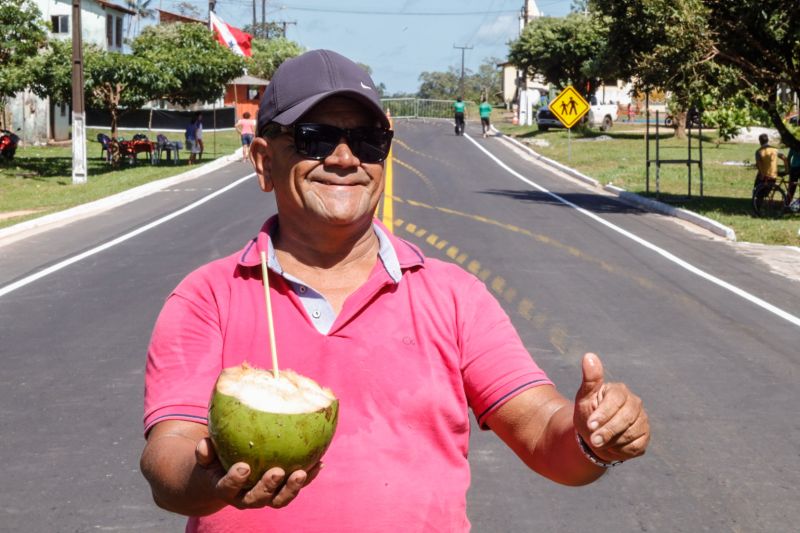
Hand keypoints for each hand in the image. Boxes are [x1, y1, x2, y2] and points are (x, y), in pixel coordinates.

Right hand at [195, 437, 321, 508]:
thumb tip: (203, 446)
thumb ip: (204, 449)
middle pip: (257, 499)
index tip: (243, 466)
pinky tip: (319, 462)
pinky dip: (308, 477)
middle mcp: (245, 497)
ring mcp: (265, 496)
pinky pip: (296, 486)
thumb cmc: (215, 458)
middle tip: (277, 471)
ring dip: (292, 488)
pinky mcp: (281, 491)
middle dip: (268, 487)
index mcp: (225, 488)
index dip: (235, 481)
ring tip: (302, 472)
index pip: (227, 489)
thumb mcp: (206, 452)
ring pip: (279, 499)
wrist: (226, 475)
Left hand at [573, 353, 649, 462]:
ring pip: (631, 433)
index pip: (616, 400)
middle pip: (626, 418)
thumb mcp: (584, 397)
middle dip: (607, 430)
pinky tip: (612, 446)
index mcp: (619, 390)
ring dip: (612, 441)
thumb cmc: (588, 412)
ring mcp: (642, 419)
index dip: (603, 414)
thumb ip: (590, 379)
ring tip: (599, 442)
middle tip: (593, 439)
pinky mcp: (645, 436)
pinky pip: (635, 445)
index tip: (590, 424)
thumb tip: (589, 356)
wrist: (593, 436)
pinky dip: (621, 449)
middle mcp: (634, 403)